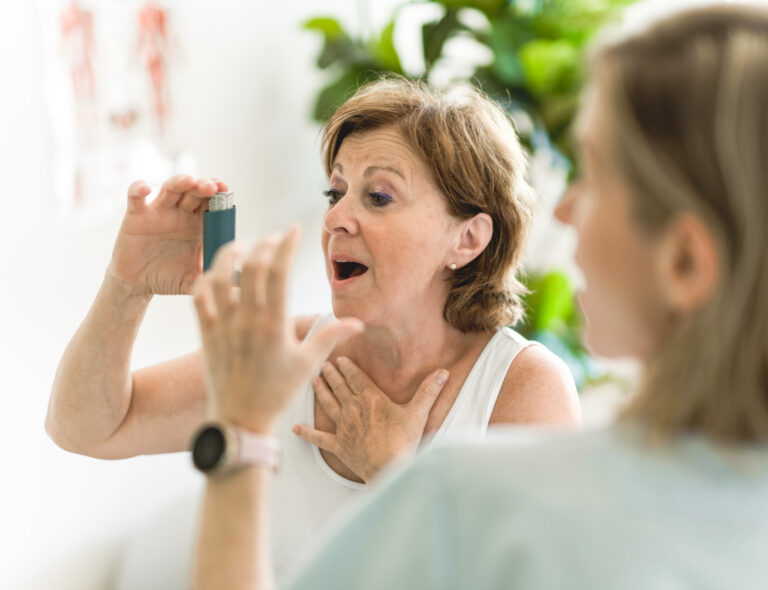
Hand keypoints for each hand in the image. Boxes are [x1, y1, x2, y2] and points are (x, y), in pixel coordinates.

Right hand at [109, 174, 225, 294]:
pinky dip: (138, 189)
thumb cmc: (169, 278)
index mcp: (198, 225)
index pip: (211, 203)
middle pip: (194, 192)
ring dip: (180, 182)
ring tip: (190, 181)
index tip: (226, 190)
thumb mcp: (193, 280)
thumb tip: (240, 282)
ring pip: (171, 189)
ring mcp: (159, 212)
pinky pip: (136, 197)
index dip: (219, 194)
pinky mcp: (136, 215)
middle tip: (213, 187)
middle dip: (204, 186)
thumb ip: (212, 278)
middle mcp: (181, 214)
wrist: (138, 284)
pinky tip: (145, 188)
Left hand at [192, 227, 363, 433]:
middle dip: (263, 245)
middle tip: (273, 239)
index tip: (293, 231)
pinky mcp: (206, 334)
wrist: (240, 419)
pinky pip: (199, 298)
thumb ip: (330, 337)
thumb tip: (357, 323)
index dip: (286, 246)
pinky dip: (204, 280)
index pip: (279, 273)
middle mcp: (246, 320)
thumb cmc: (276, 393)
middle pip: (250, 267)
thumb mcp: (308, 364)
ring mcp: (223, 326)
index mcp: (273, 325)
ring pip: (219, 277)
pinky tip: (213, 274)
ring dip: (228, 255)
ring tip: (240, 246)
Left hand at [293, 357, 448, 481]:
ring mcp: (344, 428)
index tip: (340, 358)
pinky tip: (295, 428)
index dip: (348, 368)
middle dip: (331, 375)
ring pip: (329, 405)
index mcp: (371, 399)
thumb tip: (443, 372)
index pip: (356, 378)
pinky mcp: (339, 446)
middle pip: (340, 388)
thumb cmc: (404, 442)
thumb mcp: (418, 414)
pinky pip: (320, 438)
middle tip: (322, 364)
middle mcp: (354, 410)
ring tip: (313, 380)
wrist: (390, 469)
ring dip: (320, 392)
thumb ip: (429, 391)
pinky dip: (307, 433)